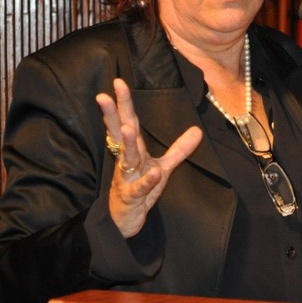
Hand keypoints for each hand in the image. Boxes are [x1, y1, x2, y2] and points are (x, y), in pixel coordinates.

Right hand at [96, 78, 202, 237]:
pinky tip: (154, 173)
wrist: (125, 220)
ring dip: (127, 144)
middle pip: (119, 134)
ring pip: (126, 159)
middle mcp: (127, 161)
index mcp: (134, 150)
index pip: (128, 121)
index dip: (124, 102)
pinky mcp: (131, 197)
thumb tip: (198, 130)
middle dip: (112, 115)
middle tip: (104, 95)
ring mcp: (127, 178)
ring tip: (129, 128)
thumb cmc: (140, 189)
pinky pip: (139, 188)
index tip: (118, 82)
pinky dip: (147, 181)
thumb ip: (179, 149)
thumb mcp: (164, 167)